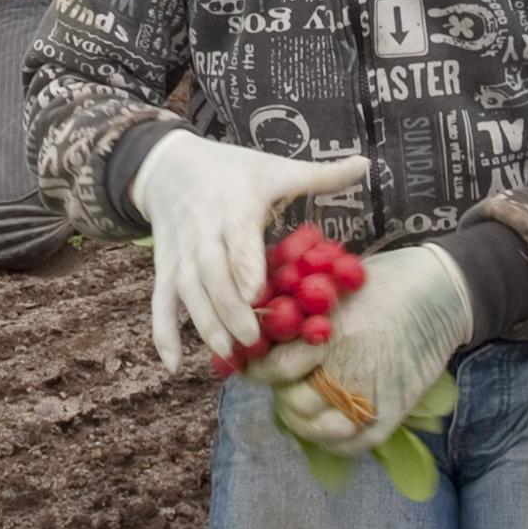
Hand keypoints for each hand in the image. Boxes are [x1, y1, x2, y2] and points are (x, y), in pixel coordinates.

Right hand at [129, 131, 369, 371]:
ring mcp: (181, 254)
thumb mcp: (275, 169)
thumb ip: (321, 174)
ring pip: (188, 293)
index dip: (245, 265)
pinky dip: (163, 334)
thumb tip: (367, 163)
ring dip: (206, 325)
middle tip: (254, 340)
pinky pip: (160, 303)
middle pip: (213, 274)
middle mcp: (203, 232)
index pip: (238, 239)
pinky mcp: (165, 268)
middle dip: (231, 308)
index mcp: (234, 207)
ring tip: (229, 355)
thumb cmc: (234, 171)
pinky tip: (175, 365)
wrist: (169, 166)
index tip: (259, 292)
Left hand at [247, 243, 472, 455]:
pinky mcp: (395, 408)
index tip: (251, 367)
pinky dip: (335, 442)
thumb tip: (264, 324)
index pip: (276, 368)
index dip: (257, 372)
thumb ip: (301, 309)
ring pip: (320, 428)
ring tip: (299, 410)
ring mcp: (372, 392)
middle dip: (280, 395)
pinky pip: (357, 442)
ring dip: (302, 423)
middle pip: (294, 402)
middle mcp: (347, 368)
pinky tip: (327, 428)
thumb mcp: (334, 283)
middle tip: (279, 386)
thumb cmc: (381, 281)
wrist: (440, 291)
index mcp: (327, 334)